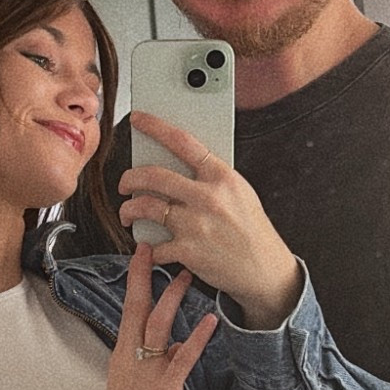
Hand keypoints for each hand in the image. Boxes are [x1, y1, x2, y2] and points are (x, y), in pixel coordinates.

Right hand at [103, 241, 218, 389]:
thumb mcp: (130, 382)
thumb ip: (147, 359)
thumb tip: (168, 345)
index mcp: (123, 353)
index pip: (127, 308)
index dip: (134, 279)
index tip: (140, 254)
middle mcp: (132, 356)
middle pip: (137, 308)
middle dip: (144, 276)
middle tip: (154, 248)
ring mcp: (149, 370)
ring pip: (158, 325)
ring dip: (172, 298)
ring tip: (187, 276)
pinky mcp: (166, 386)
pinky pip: (183, 357)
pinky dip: (197, 337)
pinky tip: (211, 322)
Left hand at [118, 112, 301, 328]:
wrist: (265, 269)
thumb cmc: (251, 230)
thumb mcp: (239, 193)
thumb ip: (211, 178)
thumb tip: (176, 165)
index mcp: (222, 177)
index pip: (182, 141)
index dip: (155, 127)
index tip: (137, 120)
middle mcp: (207, 197)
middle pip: (153, 175)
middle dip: (129, 178)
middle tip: (125, 183)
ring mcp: (195, 224)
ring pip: (145, 208)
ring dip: (128, 211)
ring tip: (128, 214)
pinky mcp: (188, 251)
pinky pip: (154, 246)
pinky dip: (150, 248)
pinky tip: (153, 248)